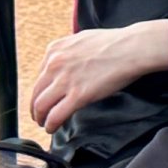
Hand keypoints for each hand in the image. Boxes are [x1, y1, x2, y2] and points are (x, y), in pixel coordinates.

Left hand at [30, 21, 167, 132]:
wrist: (132, 48)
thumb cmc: (115, 43)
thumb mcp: (82, 39)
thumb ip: (69, 51)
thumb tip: (68, 62)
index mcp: (55, 49)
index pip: (39, 76)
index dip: (41, 90)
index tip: (45, 97)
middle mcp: (55, 64)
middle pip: (36, 92)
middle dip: (36, 107)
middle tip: (39, 115)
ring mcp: (65, 80)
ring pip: (41, 106)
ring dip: (40, 117)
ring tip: (44, 123)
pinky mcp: (77, 95)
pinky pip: (55, 115)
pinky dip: (50, 125)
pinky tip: (52, 128)